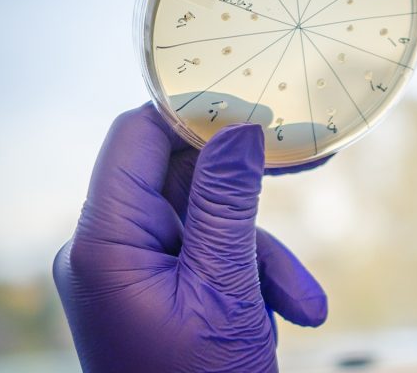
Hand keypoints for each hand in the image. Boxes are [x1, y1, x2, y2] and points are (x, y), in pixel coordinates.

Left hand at [53, 104, 327, 372]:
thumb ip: (229, 201)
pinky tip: (290, 311)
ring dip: (262, 253)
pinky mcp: (156, 289)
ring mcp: (132, 270)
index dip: (194, 116)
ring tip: (303, 304)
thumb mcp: (226, 287)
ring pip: (207, 220)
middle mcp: (108, 249)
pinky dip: (251, 275)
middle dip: (250, 199)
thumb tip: (240, 127)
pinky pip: (208, 255)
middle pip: (182, 179)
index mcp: (105, 242)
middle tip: (311, 163)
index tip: (258, 104)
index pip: (137, 140)